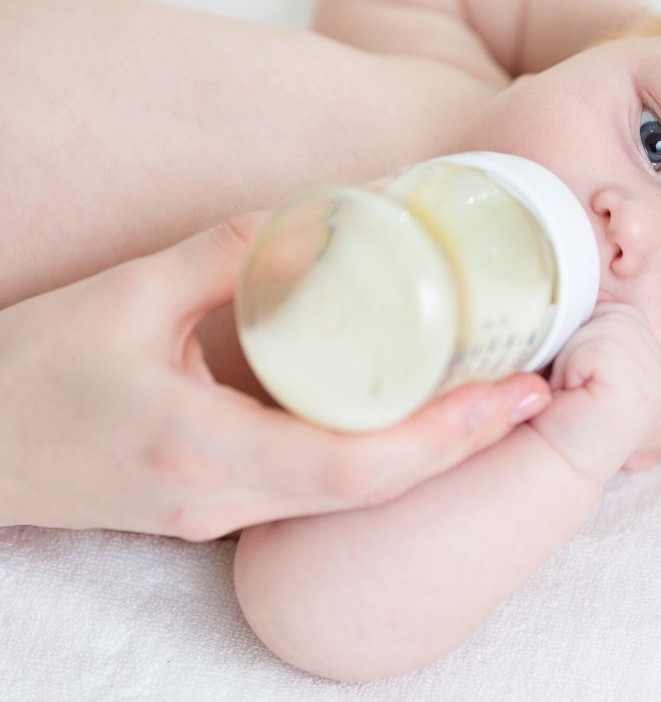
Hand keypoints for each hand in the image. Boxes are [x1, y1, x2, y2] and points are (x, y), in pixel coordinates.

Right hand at [0, 212, 550, 541]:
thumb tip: (307, 220)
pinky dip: (383, 460)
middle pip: (373, 490)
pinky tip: (416, 420)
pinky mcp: (219, 510)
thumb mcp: (122, 298)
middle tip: (534, 393)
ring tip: (495, 401)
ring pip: (354, 499)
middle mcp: (223, 497)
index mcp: (200, 448)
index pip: (352, 465)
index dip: (442, 437)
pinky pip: (321, 493)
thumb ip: (220, 254)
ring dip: (432, 454)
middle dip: (464, 445)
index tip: (510, 397)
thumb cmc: (31, 375)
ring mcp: (223, 515)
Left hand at [527, 301, 660, 484]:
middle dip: (575, 336)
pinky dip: (573, 362)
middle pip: (613, 309)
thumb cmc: (546, 405)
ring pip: (606, 320)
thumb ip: (584, 320)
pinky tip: (570, 392)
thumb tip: (594, 289)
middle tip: (562, 378)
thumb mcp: (570, 351)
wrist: (541, 459)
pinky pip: (600, 343)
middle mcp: (658, 368)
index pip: (614, 306)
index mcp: (644, 354)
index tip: (564, 365)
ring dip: (571, 350)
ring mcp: (654, 379)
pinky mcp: (639, 390)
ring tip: (566, 385)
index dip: (580, 325)